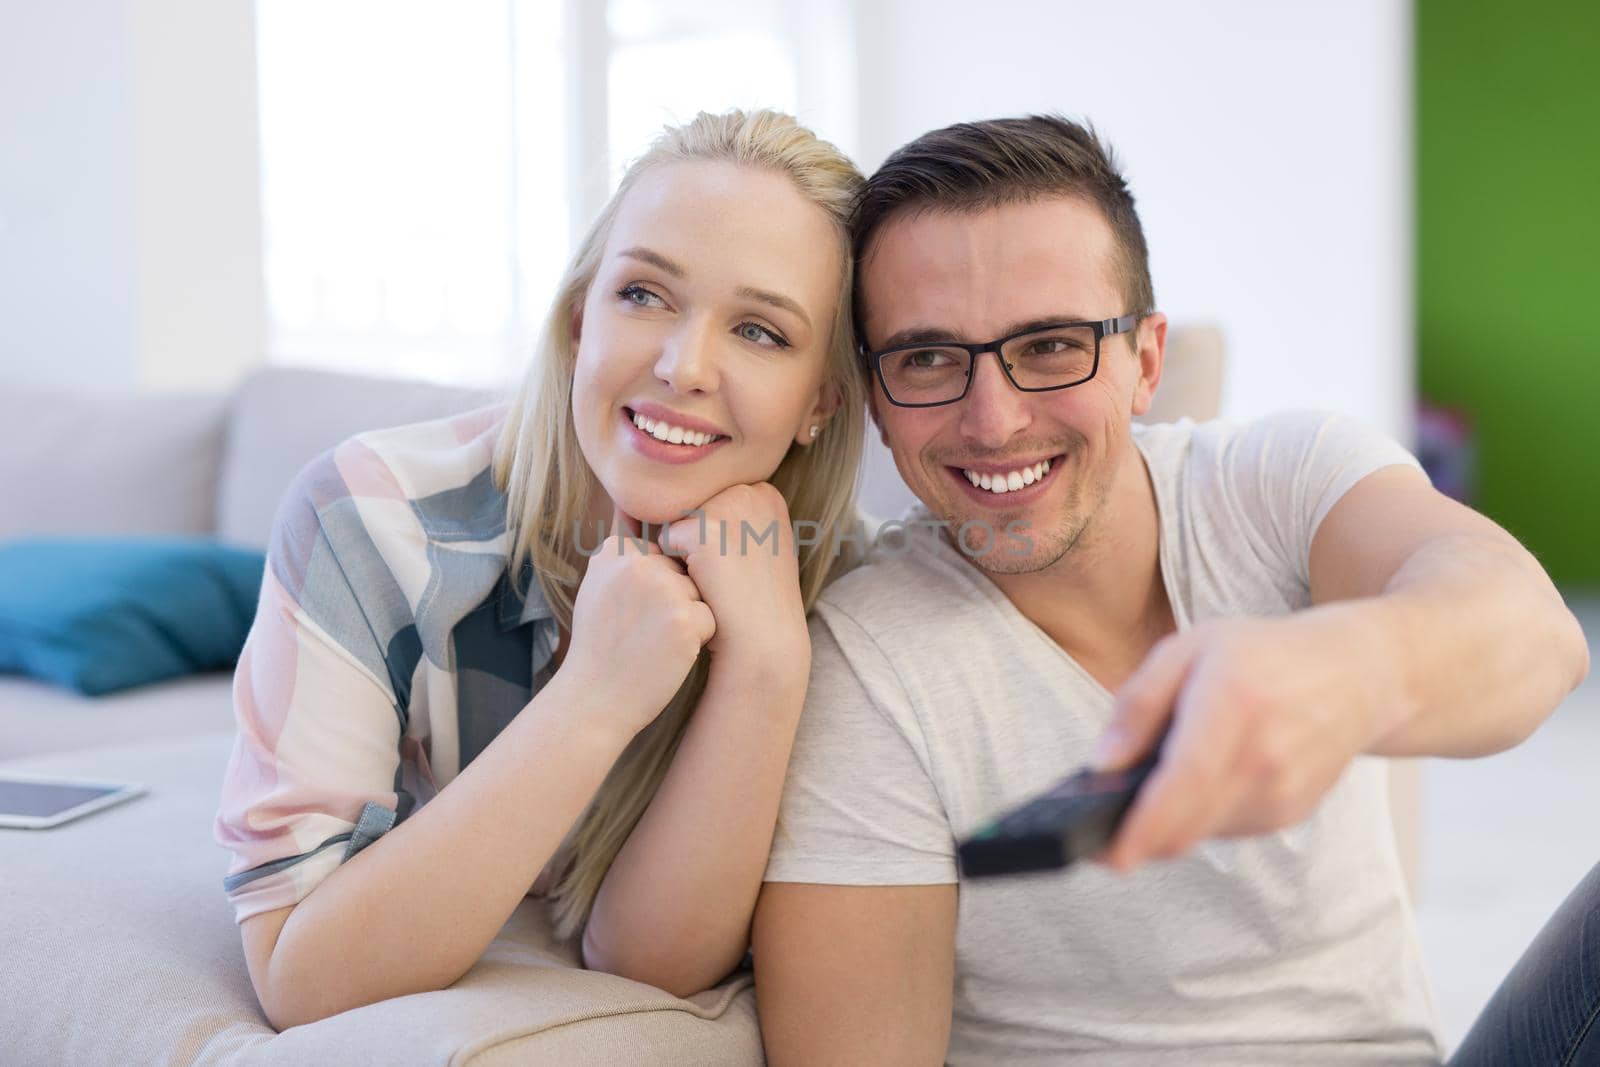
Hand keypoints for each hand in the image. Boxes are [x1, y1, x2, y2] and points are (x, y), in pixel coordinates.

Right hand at [557, 508, 716, 736]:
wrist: (595, 699)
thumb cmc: (601, 645)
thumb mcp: (597, 586)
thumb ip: (619, 551)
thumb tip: (631, 508)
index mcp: (615, 551)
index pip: (662, 553)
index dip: (654, 588)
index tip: (630, 613)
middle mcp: (638, 562)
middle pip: (684, 571)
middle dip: (674, 601)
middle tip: (642, 632)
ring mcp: (663, 588)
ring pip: (702, 592)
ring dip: (688, 619)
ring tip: (654, 642)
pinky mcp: (686, 617)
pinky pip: (712, 617)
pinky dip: (698, 639)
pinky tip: (669, 653)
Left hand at [655, 483, 807, 665]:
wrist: (765, 645)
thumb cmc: (755, 602)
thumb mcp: (757, 546)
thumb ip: (733, 516)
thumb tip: (670, 495)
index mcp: (764, 492)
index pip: (709, 500)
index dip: (714, 537)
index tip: (739, 564)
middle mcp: (749, 491)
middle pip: (691, 506)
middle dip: (697, 539)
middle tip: (728, 575)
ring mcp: (727, 508)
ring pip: (675, 522)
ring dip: (683, 552)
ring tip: (716, 580)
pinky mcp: (702, 531)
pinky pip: (664, 542)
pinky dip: (674, 568)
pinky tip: (704, 587)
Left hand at [1091, 606, 1401, 871]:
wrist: (1357, 674)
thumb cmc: (1261, 655)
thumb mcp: (1188, 649)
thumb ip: (1138, 704)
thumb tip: (1101, 763)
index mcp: (1233, 703)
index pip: (1185, 780)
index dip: (1144, 825)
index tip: (1106, 854)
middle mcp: (1264, 756)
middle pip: (1187, 823)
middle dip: (1136, 835)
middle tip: (1100, 825)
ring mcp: (1283, 792)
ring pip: (1200, 832)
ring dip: (1167, 820)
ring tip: (1157, 779)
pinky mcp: (1291, 813)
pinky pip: (1224, 829)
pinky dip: (1199, 814)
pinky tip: (1201, 778)